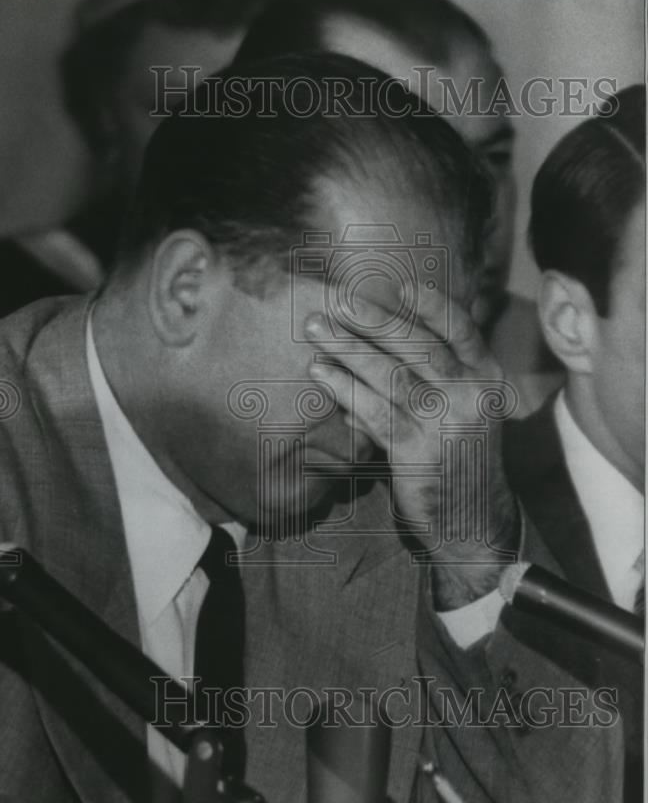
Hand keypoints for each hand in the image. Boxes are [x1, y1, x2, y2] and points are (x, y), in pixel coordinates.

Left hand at [305, 285, 519, 608]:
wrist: (471, 517)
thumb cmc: (456, 453)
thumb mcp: (464, 407)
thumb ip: (440, 371)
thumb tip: (386, 329)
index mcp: (486, 377)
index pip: (461, 329)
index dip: (431, 305)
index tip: (398, 284)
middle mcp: (470, 395)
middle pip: (419, 346)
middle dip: (374, 320)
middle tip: (338, 301)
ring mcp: (445, 423)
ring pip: (392, 375)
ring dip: (349, 348)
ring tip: (316, 329)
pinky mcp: (417, 451)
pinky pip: (374, 412)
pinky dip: (344, 389)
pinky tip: (320, 374)